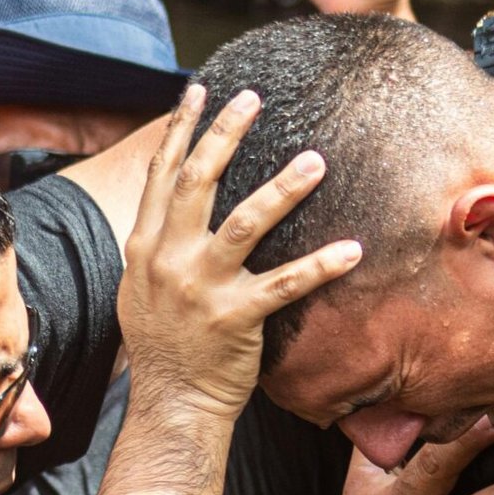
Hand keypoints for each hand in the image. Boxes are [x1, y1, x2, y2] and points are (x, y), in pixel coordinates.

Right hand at [117, 84, 361, 424]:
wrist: (171, 404)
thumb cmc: (163, 346)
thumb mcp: (140, 287)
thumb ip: (157, 242)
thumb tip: (172, 197)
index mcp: (146, 247)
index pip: (162, 174)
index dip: (179, 128)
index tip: (199, 90)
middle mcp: (169, 260)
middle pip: (199, 182)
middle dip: (225, 133)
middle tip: (254, 98)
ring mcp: (201, 288)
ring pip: (245, 223)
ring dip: (282, 188)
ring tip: (316, 160)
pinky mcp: (235, 318)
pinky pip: (285, 284)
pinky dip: (321, 266)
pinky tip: (352, 249)